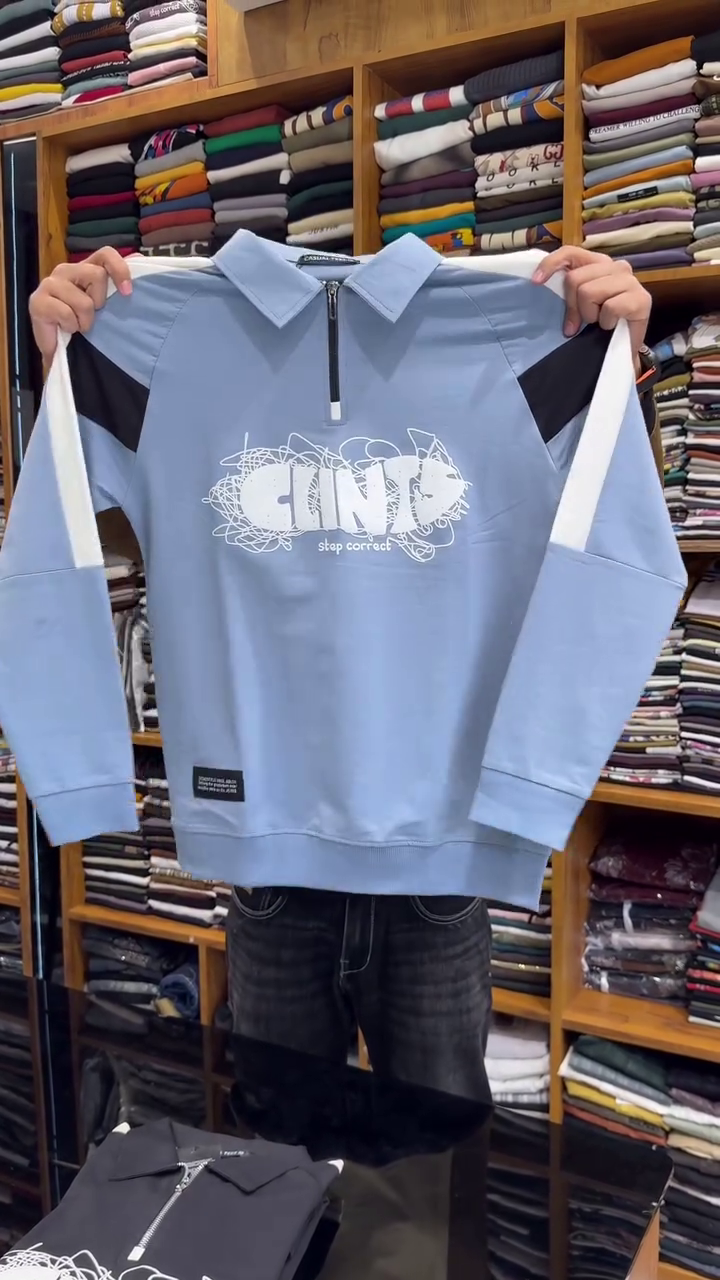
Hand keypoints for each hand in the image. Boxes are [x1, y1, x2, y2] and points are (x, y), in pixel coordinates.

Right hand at [29, 247, 131, 360]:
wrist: (63, 353)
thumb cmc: (86, 327)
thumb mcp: (107, 308)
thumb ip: (118, 287)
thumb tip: (141, 264)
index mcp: (85, 268)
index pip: (105, 254)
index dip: (119, 268)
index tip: (127, 292)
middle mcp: (67, 270)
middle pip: (96, 274)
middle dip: (99, 302)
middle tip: (91, 315)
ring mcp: (50, 283)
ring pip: (83, 300)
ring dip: (85, 320)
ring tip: (78, 326)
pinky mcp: (38, 301)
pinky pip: (66, 313)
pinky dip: (71, 326)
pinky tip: (65, 328)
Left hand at [532, 245, 651, 365]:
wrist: (623, 350)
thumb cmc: (599, 326)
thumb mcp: (578, 305)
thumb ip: (568, 290)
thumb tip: (540, 283)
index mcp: (599, 263)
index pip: (570, 252)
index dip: (551, 264)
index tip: (536, 282)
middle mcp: (616, 267)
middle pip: (574, 278)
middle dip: (572, 306)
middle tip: (581, 321)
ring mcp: (631, 281)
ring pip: (589, 292)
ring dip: (589, 315)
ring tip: (599, 322)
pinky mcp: (642, 299)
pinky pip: (609, 307)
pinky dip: (606, 322)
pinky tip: (611, 326)